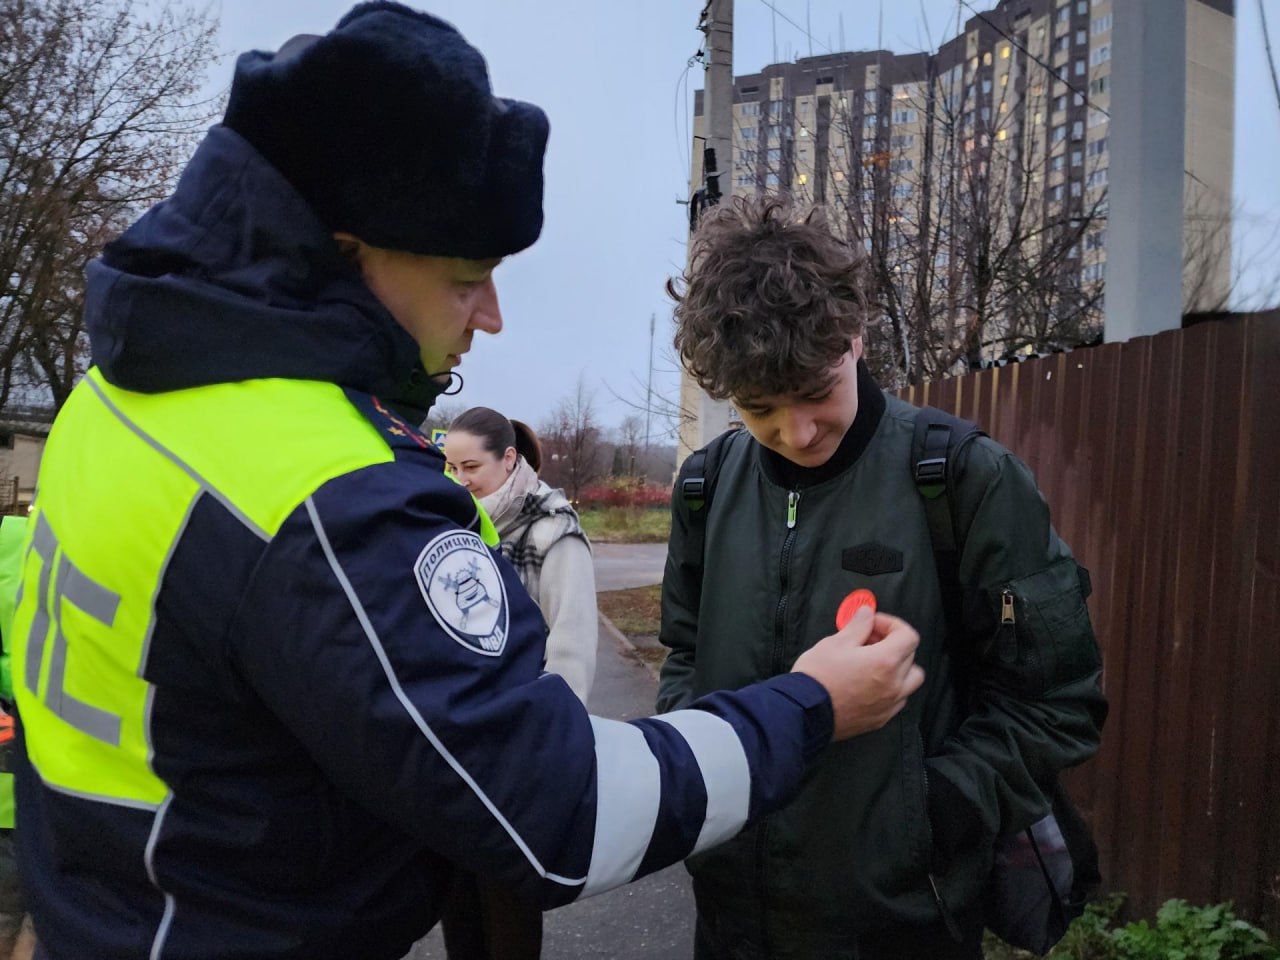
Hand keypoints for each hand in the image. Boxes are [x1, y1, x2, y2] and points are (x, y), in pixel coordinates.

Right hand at [791, 607, 924, 740]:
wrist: (804, 713)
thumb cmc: (817, 678)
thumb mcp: (835, 643)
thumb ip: (857, 625)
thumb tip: (866, 614)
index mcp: (885, 662)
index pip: (908, 636)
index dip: (891, 624)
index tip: (873, 624)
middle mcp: (893, 685)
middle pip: (910, 656)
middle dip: (892, 642)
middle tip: (868, 639)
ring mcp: (888, 704)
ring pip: (910, 681)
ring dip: (898, 667)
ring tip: (874, 662)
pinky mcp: (880, 719)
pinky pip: (897, 700)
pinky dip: (891, 688)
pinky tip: (869, 682)